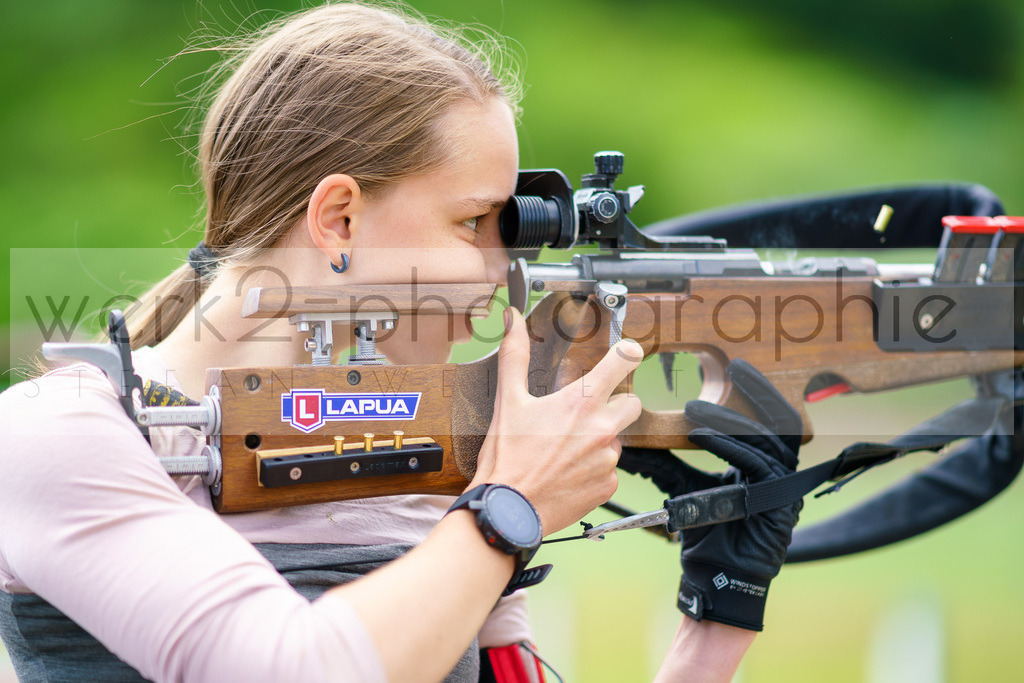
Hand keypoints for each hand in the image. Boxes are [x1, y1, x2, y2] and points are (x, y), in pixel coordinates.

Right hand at [471, 307, 643, 534]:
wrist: (509, 510)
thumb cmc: (507, 457)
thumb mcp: (508, 400)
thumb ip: (515, 355)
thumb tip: (513, 321)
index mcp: (580, 402)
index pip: (622, 363)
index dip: (627, 353)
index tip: (627, 353)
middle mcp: (601, 429)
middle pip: (630, 403)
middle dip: (614, 403)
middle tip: (585, 412)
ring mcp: (607, 459)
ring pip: (615, 440)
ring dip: (598, 440)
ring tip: (564, 450)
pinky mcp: (608, 485)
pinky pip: (609, 469)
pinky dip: (593, 469)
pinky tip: (568, 472)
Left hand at [673, 360, 801, 630]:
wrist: (714, 577)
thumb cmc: (704, 533)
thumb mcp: (681, 488)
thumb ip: (664, 462)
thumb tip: (628, 442)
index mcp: (760, 464)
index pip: (766, 419)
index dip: (755, 392)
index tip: (735, 368)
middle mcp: (776, 472)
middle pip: (779, 421)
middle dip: (759, 391)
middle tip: (736, 368)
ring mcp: (782, 487)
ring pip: (765, 439)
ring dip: (731, 419)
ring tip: (695, 406)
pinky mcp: (779, 502)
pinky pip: (756, 465)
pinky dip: (728, 446)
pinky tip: (701, 434)